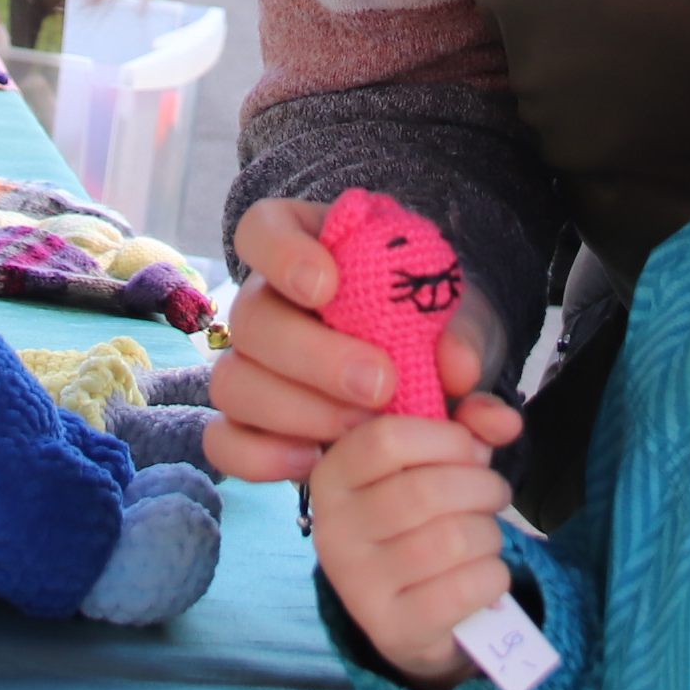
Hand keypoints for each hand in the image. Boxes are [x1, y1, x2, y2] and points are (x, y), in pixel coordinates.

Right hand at [208, 198, 499, 486]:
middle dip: (312, 357)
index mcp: (310, 248)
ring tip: (357, 431)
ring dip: (295, 411)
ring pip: (233, 382)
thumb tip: (458, 368)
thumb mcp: (465, 317)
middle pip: (250, 319)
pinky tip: (312, 461)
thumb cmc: (438, 326)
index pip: (264, 229)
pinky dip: (260, 456)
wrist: (437, 377)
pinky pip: (225, 440)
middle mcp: (267, 301)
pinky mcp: (250, 424)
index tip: (327, 285)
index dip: (282, 254)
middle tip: (378, 386)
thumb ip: (465, 334)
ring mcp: (251, 364)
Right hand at [309, 393, 528, 688]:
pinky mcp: (393, 629)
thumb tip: (504, 421)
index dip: (446, 437)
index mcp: (332, 476)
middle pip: (427, 491)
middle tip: (493, 494)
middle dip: (482, 487)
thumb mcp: (433, 459)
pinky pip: (466, 588)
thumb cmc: (420, 517)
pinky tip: (483, 574)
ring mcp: (359, 585)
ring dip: (489, 533)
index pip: (387, 438)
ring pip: (453, 540)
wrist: (408, 611)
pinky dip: (493, 576)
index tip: (469, 449)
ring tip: (485, 534)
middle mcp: (334, 530)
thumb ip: (468, 424)